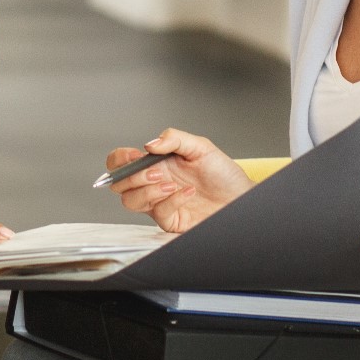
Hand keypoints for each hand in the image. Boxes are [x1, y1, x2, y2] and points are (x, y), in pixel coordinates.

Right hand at [107, 128, 252, 233]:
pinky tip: (187, 193)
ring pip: (130, 201)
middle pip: (119, 184)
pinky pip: (158, 214)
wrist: (241, 197)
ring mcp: (159, 203)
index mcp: (155, 164)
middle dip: (132, 177)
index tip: (134, 156)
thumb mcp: (201, 146)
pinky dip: (171, 201)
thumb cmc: (223, 174)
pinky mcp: (170, 220)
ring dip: (148, 191)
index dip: (119, 160)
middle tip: (156, 172)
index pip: (120, 162)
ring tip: (170, 184)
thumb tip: (150, 144)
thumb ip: (174, 138)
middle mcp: (153, 183)